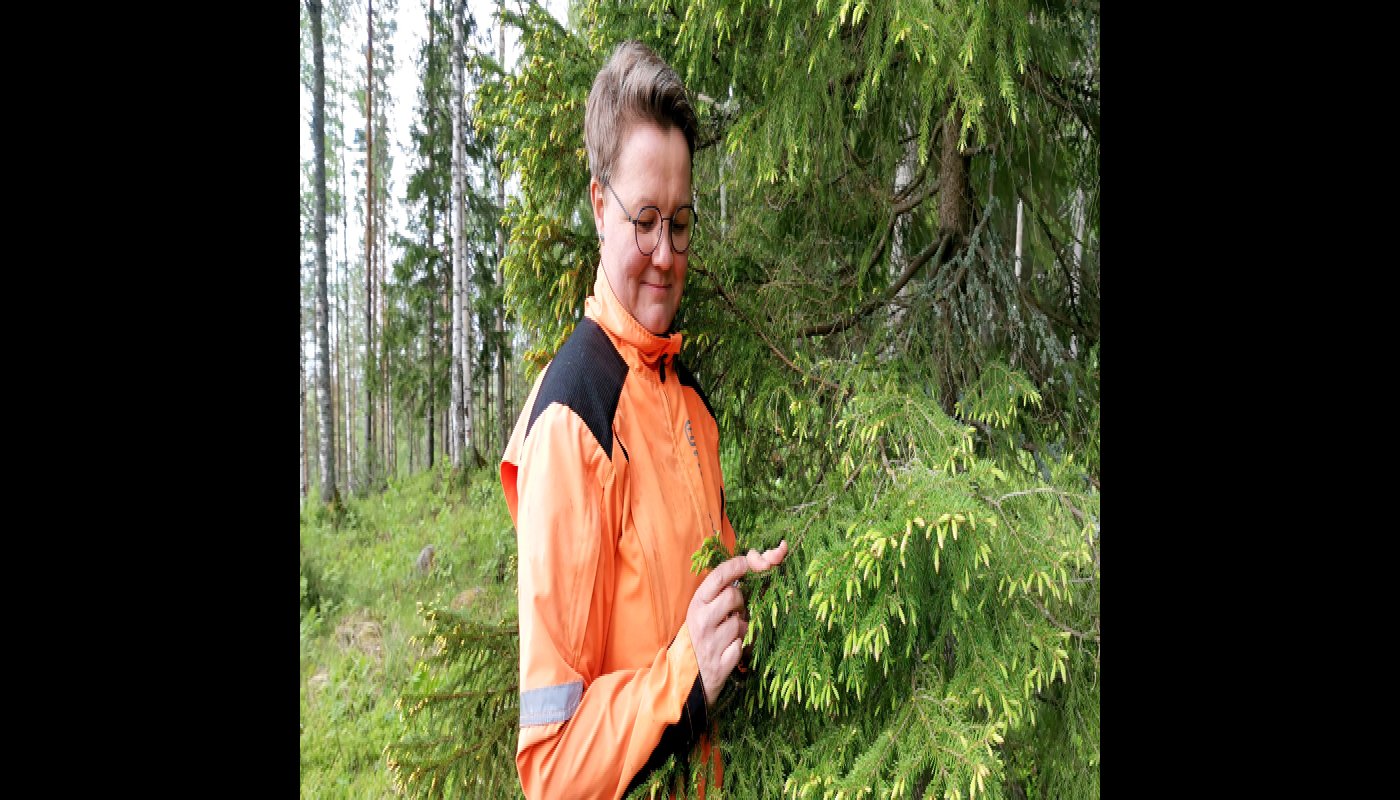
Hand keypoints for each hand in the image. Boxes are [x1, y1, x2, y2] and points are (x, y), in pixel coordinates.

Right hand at [686, 540, 788, 706]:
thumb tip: (752, 562)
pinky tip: (728, 650)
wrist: (688, 678)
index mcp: (696, 605)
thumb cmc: (698, 638)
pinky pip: (741, 645)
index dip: (738, 565)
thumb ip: (718, 594)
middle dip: (740, 601)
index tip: (752, 560)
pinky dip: (739, 646)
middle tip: (734, 610)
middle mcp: (701, 621)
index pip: (718, 577)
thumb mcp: (701, 613)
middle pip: (734, 595)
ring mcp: (711, 643)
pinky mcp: (722, 663)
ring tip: (727, 634)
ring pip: (741, 622)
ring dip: (740, 627)